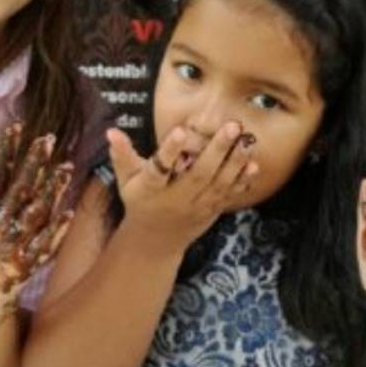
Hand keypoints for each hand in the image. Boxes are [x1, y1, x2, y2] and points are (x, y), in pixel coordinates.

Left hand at [0, 124, 73, 323]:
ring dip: (52, 191)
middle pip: (22, 187)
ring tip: (64, 170)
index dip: (4, 153)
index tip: (15, 127)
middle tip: (46, 140)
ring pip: (38, 211)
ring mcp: (18, 241)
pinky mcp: (24, 265)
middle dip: (34, 164)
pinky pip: (42, 246)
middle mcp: (5, 221)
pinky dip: (54, 232)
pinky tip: (66, 214)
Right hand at [107, 121, 256, 247]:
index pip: (159, 169)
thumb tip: (111, 130)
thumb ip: (122, 155)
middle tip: (232, 126)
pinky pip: (228, 196)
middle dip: (217, 150)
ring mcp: (196, 207)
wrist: (156, 240)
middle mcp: (176, 199)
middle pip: (199, 175)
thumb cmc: (140, 201)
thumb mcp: (126, 181)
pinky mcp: (211, 210)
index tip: (180, 130)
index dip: (169, 151)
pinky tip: (254, 165)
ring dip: (236, 162)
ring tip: (248, 140)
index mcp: (152, 189)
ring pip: (219, 185)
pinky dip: (242, 181)